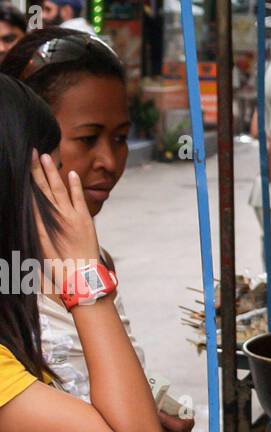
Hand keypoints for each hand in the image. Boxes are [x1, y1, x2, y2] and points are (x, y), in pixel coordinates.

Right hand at [32, 152, 99, 268]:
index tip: (23, 166)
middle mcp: (55, 217)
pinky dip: (76, 185)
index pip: (33, 197)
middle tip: (31, 153)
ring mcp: (71, 217)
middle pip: (44, 189)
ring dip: (52, 172)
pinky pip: (79, 199)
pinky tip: (71, 173)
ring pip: (59, 189)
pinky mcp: (85, 220)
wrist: (81, 278)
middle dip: (37, 170)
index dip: (28, 181)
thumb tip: (31, 211)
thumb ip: (36, 230)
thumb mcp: (41, 249)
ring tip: (45, 156)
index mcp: (42, 224)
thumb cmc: (59, 268)